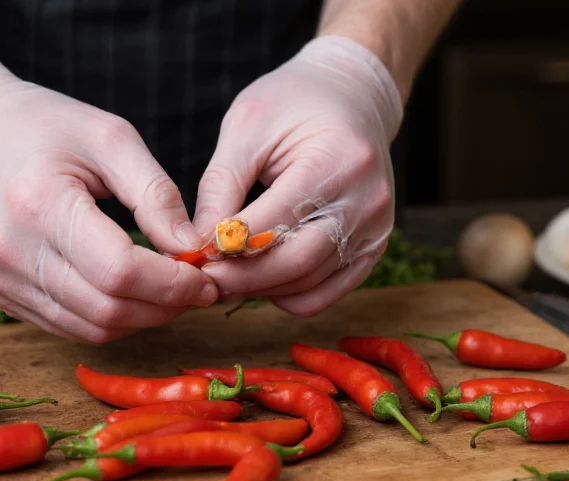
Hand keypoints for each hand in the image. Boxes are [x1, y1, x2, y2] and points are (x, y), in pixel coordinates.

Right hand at [0, 50, 216, 342]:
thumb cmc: (41, 126)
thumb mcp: (109, 137)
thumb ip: (155, 195)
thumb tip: (192, 246)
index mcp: (39, 205)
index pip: (119, 271)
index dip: (172, 284)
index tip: (205, 276)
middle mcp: (12, 253)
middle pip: (108, 309)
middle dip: (165, 306)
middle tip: (197, 288)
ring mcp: (2, 282)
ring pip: (92, 328)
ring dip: (142, 319)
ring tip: (170, 292)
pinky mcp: (1, 297)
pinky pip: (69, 327)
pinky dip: (111, 319)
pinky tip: (132, 294)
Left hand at [193, 36, 402, 315]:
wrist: (354, 95)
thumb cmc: (294, 102)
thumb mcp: (247, 128)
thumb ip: (221, 186)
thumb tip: (195, 243)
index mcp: (338, 159)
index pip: (275, 221)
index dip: (228, 246)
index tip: (192, 255)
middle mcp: (365, 200)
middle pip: (296, 262)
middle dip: (242, 278)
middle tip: (203, 278)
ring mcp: (375, 229)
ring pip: (309, 284)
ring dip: (260, 290)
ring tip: (225, 277)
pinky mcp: (374, 248)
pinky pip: (326, 293)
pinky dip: (289, 296)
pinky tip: (261, 281)